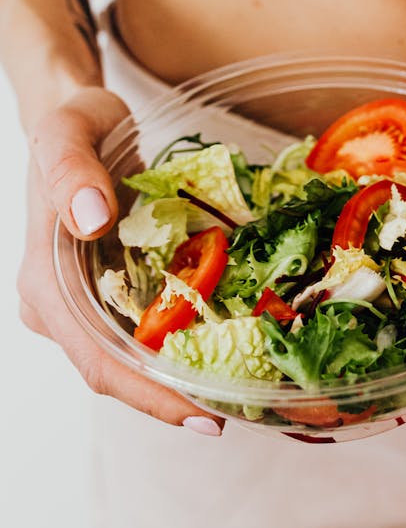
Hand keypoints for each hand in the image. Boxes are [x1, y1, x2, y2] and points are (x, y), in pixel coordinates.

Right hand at [18, 87, 222, 433]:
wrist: (74, 113)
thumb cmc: (72, 122)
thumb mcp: (66, 132)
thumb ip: (69, 171)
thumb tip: (90, 219)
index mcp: (44, 284)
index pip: (96, 361)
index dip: (147, 394)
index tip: (200, 413)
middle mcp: (60, 305)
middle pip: (116, 372)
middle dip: (172, 397)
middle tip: (237, 411)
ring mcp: (84, 299)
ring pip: (130, 355)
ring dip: (178, 374)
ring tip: (240, 388)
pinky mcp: (109, 285)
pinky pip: (144, 323)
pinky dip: (179, 337)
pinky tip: (224, 340)